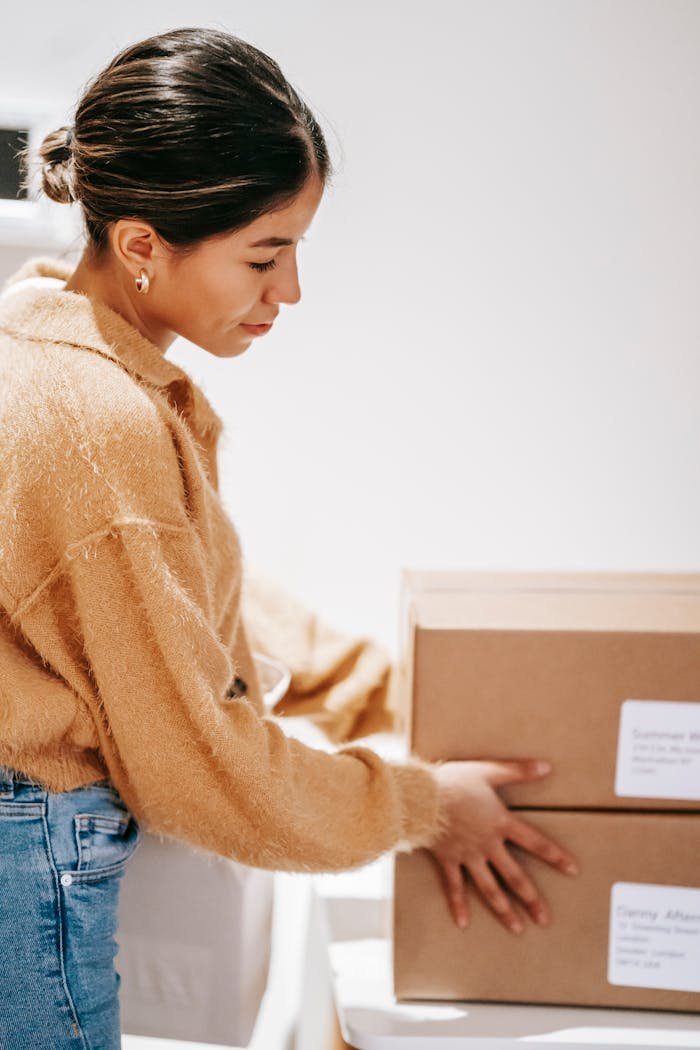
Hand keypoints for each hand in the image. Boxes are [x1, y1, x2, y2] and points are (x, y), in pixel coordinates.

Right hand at [427, 758, 578, 932]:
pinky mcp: (448, 860)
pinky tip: (463, 923)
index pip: (534, 842)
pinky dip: (458, 905)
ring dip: (504, 909)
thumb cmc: (454, 782)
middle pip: (514, 876)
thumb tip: (547, 767)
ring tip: (516, 928)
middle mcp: (487, 845)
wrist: (422, 798)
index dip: (555, 856)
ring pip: (489, 888)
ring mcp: (468, 856)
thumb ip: (518, 771)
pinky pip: (454, 887)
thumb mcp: (488, 771)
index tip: (572, 870)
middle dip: (531, 899)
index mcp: (500, 823)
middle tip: (544, 919)